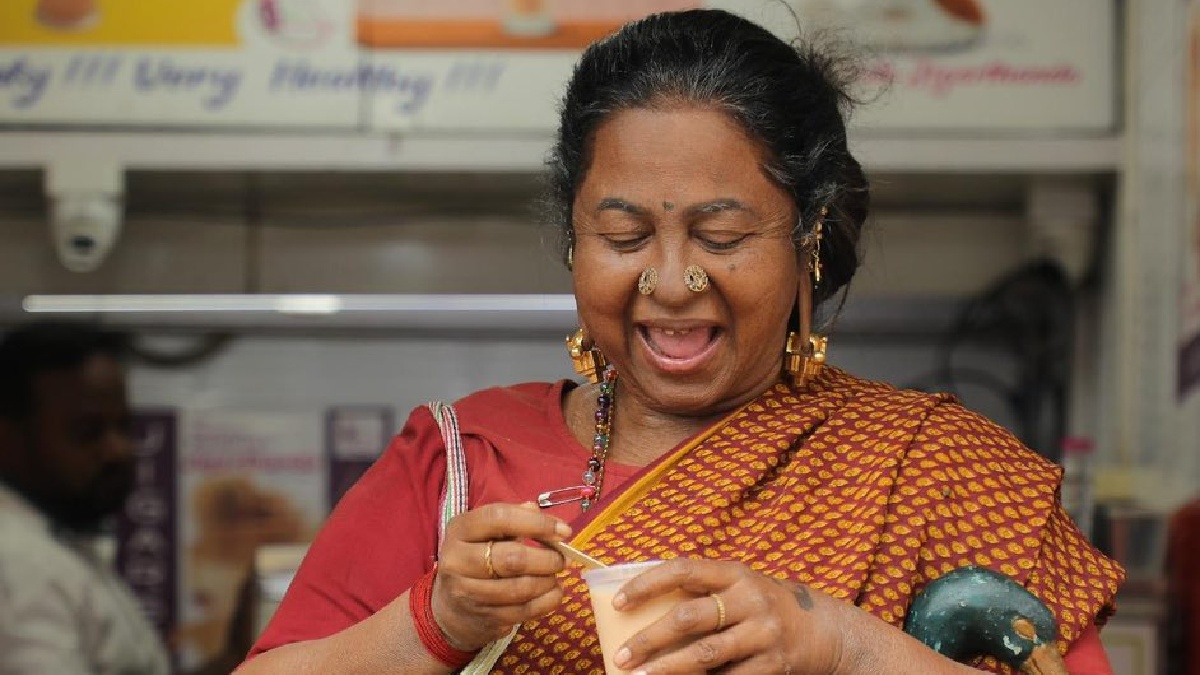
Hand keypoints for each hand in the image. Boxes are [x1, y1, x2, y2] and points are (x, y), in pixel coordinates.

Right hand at [431, 502, 571, 650]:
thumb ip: (511, 518)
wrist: (450, 607)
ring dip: (548, 581)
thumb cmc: (475, 557)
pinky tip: (553, 591)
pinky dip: (548, 600)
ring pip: (520, 589)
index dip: (536, 523)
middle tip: (563, 558)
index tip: (563, 530)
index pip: (499, 518)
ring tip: (556, 574)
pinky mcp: (484, 618)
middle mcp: (458, 561)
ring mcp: (469, 593)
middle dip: (546, 558)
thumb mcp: (484, 532)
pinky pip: (524, 611)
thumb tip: (536, 510)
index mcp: (460, 530)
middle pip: (512, 559)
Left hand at [610, 559, 847, 673]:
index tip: (618, 602)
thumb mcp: (739, 587)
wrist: (825, 629)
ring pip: (705, 654)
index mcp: (734, 573)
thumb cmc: (763, 605)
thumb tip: (643, 608)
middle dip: (650, 639)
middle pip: (689, 617)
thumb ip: (703, 592)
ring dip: (668, 669)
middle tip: (621, 656)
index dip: (647, 583)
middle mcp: (749, 599)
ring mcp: (763, 633)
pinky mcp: (773, 664)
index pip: (683, 569)